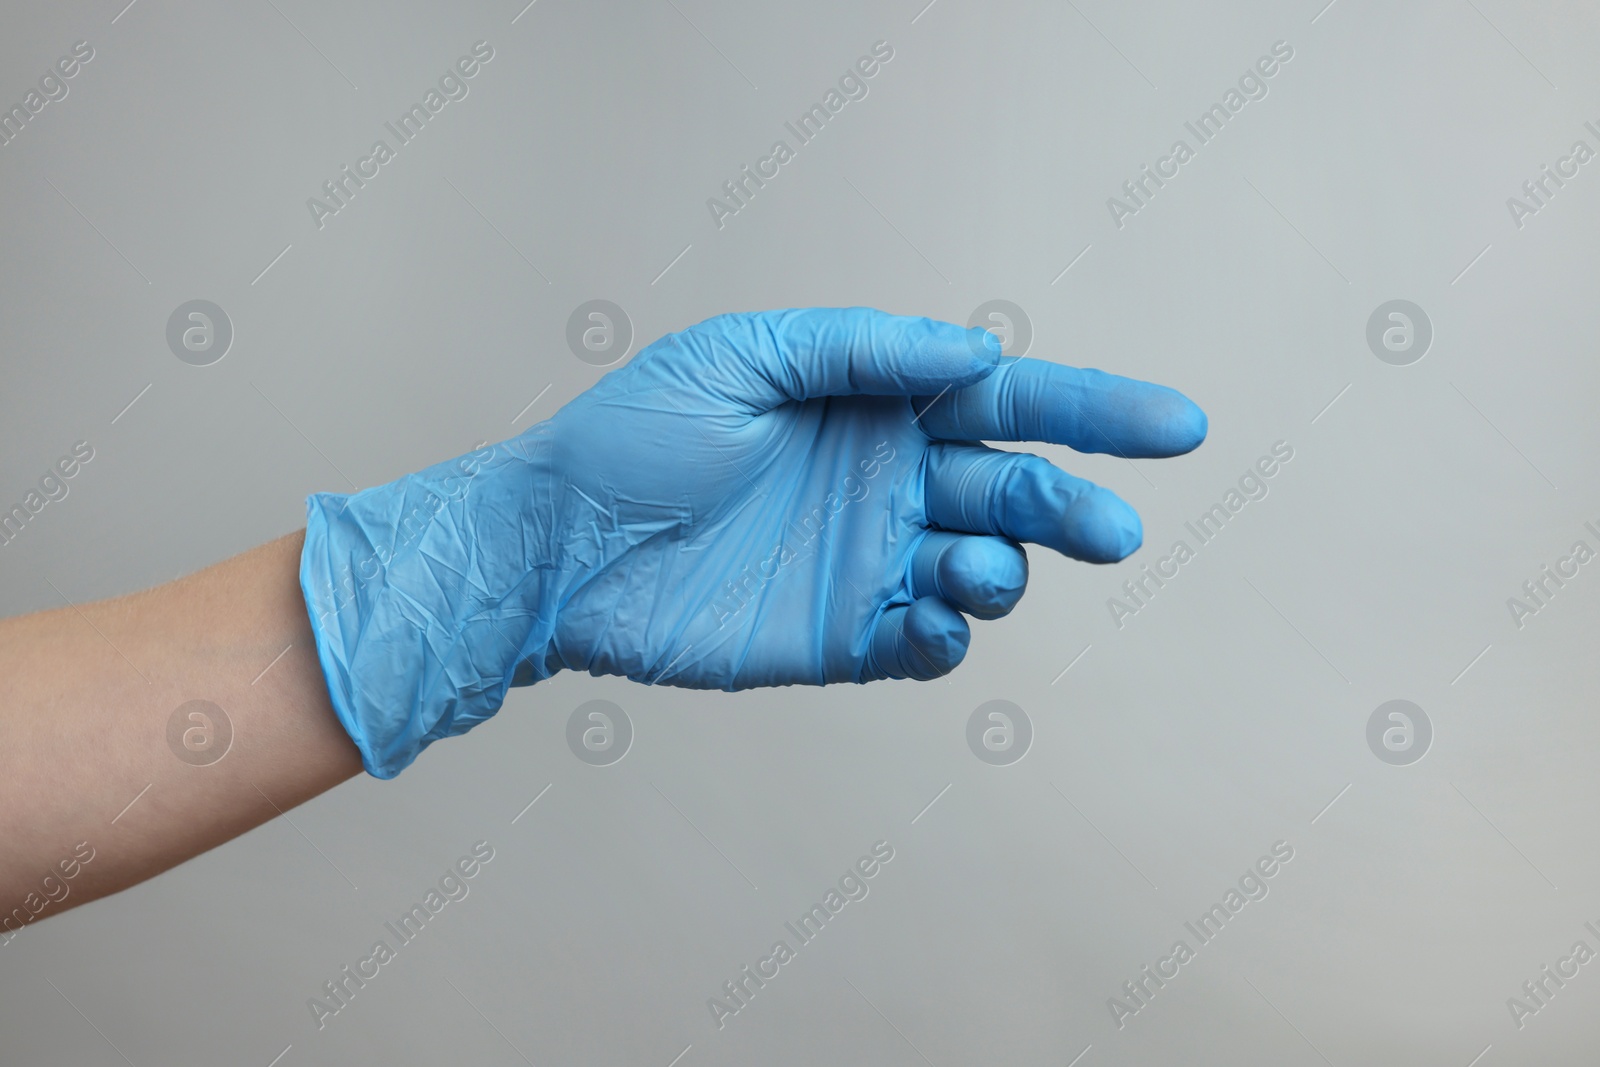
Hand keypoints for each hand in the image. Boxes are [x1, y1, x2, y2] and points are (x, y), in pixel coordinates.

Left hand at [301, 308, 1206, 775]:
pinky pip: (925, 642)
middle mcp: (890, 481)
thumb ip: (861, 352)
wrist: (557, 544)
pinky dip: (948, 637)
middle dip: (1072, 505)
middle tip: (1110, 531)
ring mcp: (872, 561)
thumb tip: (979, 353)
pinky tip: (934, 622)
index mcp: (877, 404)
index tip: (1175, 426)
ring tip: (977, 568)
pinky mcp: (844, 635)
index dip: (1096, 412)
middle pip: (1016, 489)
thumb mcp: (742, 358)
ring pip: (984, 569)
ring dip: (1005, 570)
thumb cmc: (637, 435)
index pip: (1008, 402)